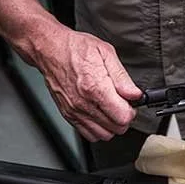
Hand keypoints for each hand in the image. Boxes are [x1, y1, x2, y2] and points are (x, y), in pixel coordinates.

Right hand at [24, 27, 141, 141]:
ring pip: (103, 135)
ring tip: (110, 109)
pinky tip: (99, 114)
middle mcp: (84, 103)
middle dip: (123, 117)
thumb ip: (122, 77)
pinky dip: (98, 128)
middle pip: (116, 128)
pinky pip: (89, 134)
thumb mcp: (106, 53)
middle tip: (121, 104)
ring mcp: (75, 111)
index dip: (131, 110)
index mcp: (95, 87)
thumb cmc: (75, 48)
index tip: (130, 102)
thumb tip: (135, 94)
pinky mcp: (68, 115)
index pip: (123, 116)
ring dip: (111, 125)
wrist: (50, 50)